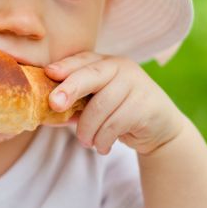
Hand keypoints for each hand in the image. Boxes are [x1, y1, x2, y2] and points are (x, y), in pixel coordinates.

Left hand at [44, 52, 186, 155]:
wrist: (160, 128)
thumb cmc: (118, 113)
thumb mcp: (96, 104)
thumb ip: (74, 106)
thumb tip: (46, 117)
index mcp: (106, 62)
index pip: (83, 60)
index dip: (65, 66)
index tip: (49, 73)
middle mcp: (122, 68)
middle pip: (92, 75)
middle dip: (70, 89)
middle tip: (54, 105)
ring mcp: (136, 84)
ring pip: (101, 107)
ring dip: (88, 130)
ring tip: (86, 142)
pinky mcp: (146, 106)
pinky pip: (115, 124)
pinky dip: (103, 140)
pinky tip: (102, 147)